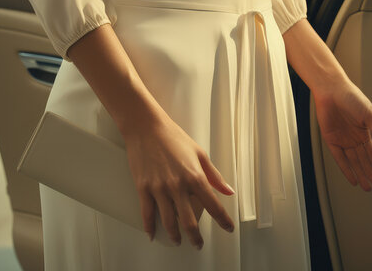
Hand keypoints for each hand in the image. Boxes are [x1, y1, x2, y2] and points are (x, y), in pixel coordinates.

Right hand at [121, 110, 234, 249]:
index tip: (228, 228)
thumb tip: (228, 191)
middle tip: (198, 244)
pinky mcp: (143, 187)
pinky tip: (153, 234)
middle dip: (196, 237)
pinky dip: (150, 227)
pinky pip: (147, 213)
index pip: (214, 205)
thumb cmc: (174, 137)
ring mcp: (159, 188)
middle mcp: (178, 186)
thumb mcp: (200, 154)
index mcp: (195, 177)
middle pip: (189, 221)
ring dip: (175, 236)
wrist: (146, 127)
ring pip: (169, 221)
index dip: (223, 220)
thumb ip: (215, 175)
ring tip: (179, 241)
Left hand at [313, 80, 371, 191]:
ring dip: (361, 175)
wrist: (332, 90)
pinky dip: (346, 169)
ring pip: (354, 163)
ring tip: (367, 187)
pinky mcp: (331, 140)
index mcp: (365, 132)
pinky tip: (352, 178)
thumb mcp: (370, 115)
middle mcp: (354, 138)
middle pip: (365, 162)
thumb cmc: (351, 97)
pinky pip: (339, 158)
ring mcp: (343, 140)